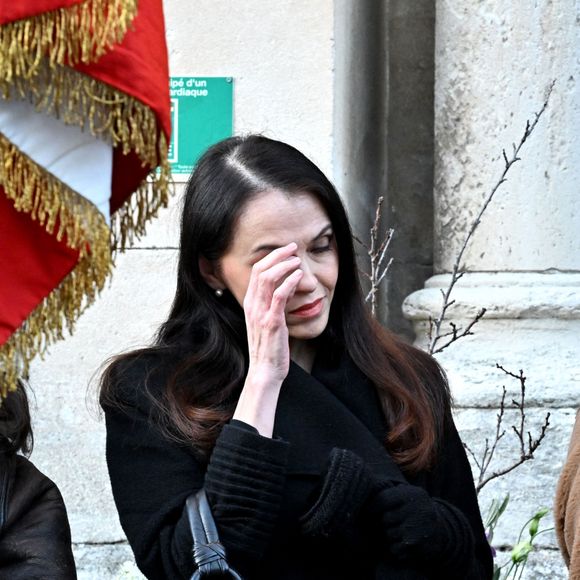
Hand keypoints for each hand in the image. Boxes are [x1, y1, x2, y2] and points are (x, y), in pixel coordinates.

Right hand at [243, 242, 302, 385]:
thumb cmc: (269, 347)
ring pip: (268, 278)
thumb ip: (273, 303)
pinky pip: (279, 295)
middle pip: (261, 269)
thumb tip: (287, 287)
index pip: (257, 271)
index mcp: (250, 303)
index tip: (286, 250)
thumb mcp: (266, 320)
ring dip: (284, 265)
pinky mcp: (272, 322)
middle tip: (293, 247)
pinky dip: (290, 281)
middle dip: (278, 254)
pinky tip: (299, 276)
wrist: (265, 370)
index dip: (271, 256)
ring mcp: (261, 313)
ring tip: (297, 260)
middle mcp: (252, 305)